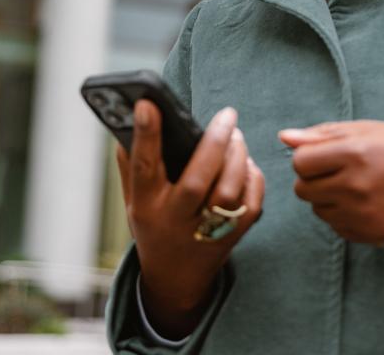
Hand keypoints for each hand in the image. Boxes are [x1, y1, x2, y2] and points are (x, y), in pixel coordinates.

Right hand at [115, 101, 263, 339]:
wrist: (176, 278)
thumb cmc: (154, 226)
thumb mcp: (133, 200)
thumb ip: (131, 163)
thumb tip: (132, 117)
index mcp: (146, 206)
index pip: (143, 167)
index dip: (146, 134)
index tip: (148, 103)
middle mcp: (175, 220)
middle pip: (197, 180)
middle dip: (214, 142)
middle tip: (227, 115)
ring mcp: (205, 232)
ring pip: (228, 190)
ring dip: (237, 156)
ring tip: (236, 135)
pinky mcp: (234, 235)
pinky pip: (251, 200)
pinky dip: (252, 176)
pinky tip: (245, 163)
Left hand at [279, 121, 383, 245]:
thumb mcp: (368, 129)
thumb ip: (323, 134)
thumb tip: (283, 137)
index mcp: (353, 152)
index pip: (300, 162)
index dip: (310, 157)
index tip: (328, 155)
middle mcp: (354, 185)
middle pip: (302, 189)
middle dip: (315, 179)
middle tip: (342, 171)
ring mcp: (360, 213)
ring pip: (317, 209)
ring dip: (328, 198)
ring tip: (357, 186)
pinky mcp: (367, 233)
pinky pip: (335, 226)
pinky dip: (343, 216)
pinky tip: (366, 203)